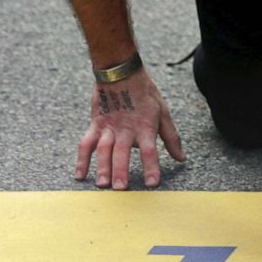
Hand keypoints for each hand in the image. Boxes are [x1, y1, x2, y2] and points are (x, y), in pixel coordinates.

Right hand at [74, 68, 185, 189]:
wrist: (121, 72)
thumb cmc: (145, 94)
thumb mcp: (163, 113)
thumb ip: (171, 138)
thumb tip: (182, 158)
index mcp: (145, 126)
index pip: (149, 150)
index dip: (151, 166)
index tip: (151, 183)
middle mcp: (126, 129)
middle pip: (123, 151)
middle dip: (121, 170)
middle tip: (120, 189)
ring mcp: (109, 127)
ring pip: (103, 149)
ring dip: (102, 167)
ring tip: (102, 184)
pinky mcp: (95, 125)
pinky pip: (86, 143)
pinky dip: (81, 160)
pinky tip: (79, 175)